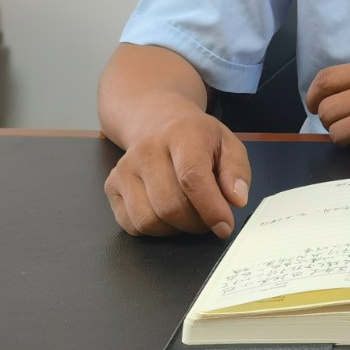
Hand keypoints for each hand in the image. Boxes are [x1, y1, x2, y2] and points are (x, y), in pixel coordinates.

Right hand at [103, 106, 250, 237]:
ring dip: (175, 229)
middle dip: (196, 223)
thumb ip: (237, 170)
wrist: (156, 119)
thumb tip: (236, 200)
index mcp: (182, 133)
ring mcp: (125, 168)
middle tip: (209, 219)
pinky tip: (166, 215)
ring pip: (149, 220)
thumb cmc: (197, 137)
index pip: (192, 177)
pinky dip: (154, 230)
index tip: (225, 227)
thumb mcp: (227, 143)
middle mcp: (147, 149)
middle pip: (170, 205)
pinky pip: (131, 225)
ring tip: (189, 215)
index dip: (210, 208)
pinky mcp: (111, 185)